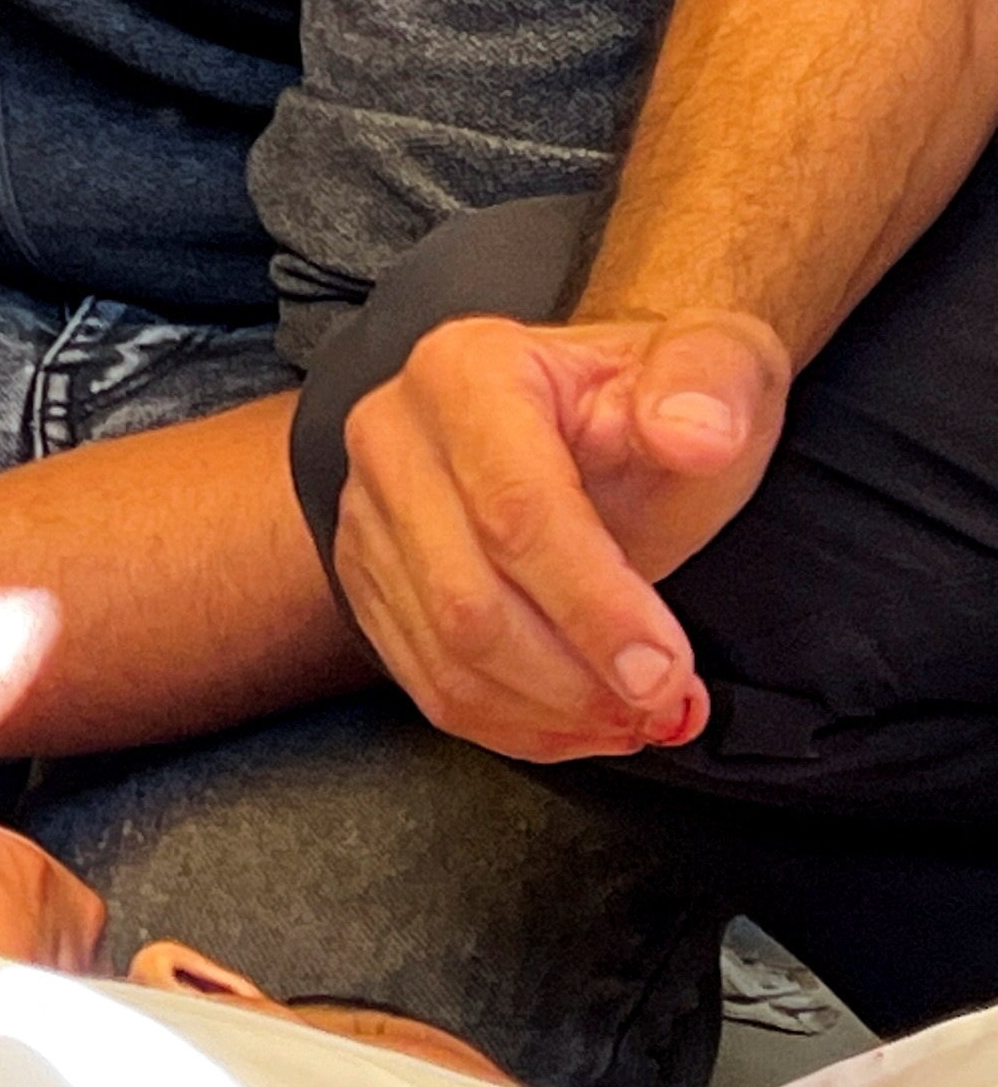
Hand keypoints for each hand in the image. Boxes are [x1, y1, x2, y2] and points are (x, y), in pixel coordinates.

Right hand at [334, 308, 788, 763]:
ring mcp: (370, 511)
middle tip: (665, 705)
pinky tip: (580, 720)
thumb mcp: (716, 363)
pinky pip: (425, 679)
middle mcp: (393, 435)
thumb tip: (693, 434)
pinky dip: (512, 723)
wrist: (596, 418)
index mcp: (467, 370)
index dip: (594, 604)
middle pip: (467, 596)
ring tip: (635, 716)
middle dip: (575, 676)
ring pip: (443, 651)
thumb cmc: (655, 397)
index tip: (668, 669)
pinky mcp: (369, 577)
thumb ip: (713, 384)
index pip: (515, 509)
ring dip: (550, 710)